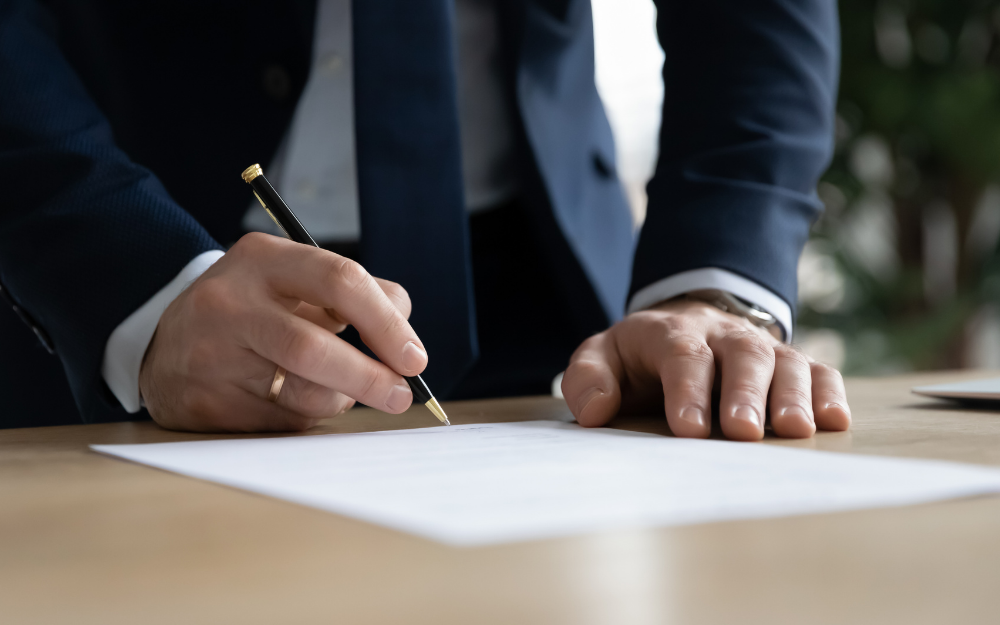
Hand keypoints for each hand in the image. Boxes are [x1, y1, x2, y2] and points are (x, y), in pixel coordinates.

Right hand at [139, 233, 425, 431]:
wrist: (165, 344)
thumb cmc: (255, 311)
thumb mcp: (295, 281)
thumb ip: (355, 295)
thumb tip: (406, 338)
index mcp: (263, 258)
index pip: (340, 280)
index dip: (385, 323)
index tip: (414, 358)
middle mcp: (230, 303)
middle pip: (313, 348)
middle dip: (369, 377)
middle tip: (401, 395)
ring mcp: (212, 355)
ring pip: (302, 392)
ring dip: (340, 398)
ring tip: (340, 389)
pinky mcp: (205, 403)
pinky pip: (282, 420)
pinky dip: (306, 415)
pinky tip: (290, 398)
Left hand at [561, 298, 850, 440]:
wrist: (684, 326)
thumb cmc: (639, 357)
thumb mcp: (602, 358)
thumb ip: (589, 379)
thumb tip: (595, 412)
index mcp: (670, 333)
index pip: (681, 355)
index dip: (687, 390)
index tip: (690, 430)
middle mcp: (721, 335)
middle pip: (740, 356)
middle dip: (743, 393)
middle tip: (744, 433)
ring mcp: (760, 347)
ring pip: (783, 361)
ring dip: (791, 395)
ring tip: (795, 430)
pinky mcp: (790, 363)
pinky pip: (817, 370)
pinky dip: (829, 392)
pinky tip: (835, 421)